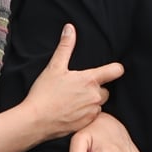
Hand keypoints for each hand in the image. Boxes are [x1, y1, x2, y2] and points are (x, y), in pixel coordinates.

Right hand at [22, 24, 123, 141]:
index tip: (110, 70)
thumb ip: (65, 47)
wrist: (35, 121)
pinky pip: (92, 116)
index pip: (116, 71)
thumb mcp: (54, 67)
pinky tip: (71, 112)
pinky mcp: (87, 123)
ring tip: (72, 101)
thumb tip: (70, 28)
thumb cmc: (44, 93)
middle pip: (105, 89)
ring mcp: (92, 111)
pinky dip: (85, 113)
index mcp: (90, 80)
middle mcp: (95, 96)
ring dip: (90, 101)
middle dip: (95, 88)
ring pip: (98, 104)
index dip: (115, 69)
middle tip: (78, 88)